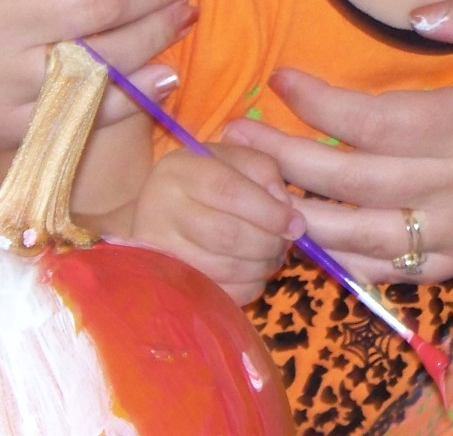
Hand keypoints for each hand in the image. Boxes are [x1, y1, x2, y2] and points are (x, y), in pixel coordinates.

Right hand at [125, 144, 303, 305]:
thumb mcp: (232, 159)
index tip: (296, 224)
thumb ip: (262, 171)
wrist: (156, 211)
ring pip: (224, 268)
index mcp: (180, 170)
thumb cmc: (204, 181)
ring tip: (273, 257)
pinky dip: (247, 287)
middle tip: (286, 244)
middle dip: (268, 243)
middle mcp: (160, 209)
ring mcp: (160, 250)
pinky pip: (218, 293)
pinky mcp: (166, 283)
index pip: (230, 192)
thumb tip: (284, 207)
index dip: (270, 212)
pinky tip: (253, 274)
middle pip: (227, 235)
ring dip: (261, 267)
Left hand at [224, 0, 452, 282]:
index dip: (316, 102)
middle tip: (236, 137)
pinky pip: (394, 270)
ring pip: (362, 238)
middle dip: (284, 161)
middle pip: (350, 183)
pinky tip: (314, 237)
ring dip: (302, 216)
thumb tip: (420, 13)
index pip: (370, 121)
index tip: (281, 78)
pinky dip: (347, 260)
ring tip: (256, 189)